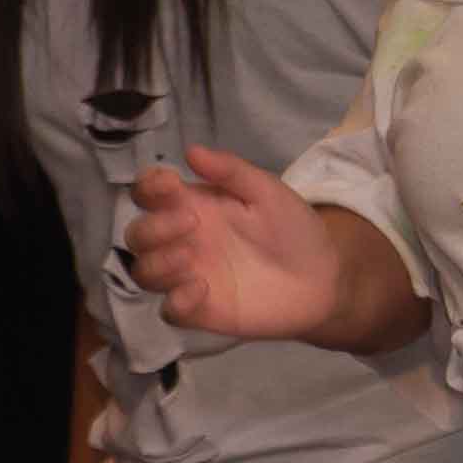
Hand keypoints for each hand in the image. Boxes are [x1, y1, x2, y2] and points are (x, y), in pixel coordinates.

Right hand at [126, 146, 342, 338]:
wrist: (325, 277)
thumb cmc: (292, 229)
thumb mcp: (267, 192)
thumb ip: (232, 171)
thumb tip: (192, 151)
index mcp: (192, 208)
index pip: (147, 194)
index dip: (147, 187)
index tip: (169, 184)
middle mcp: (182, 242)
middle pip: (137, 235)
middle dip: (153, 228)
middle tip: (192, 224)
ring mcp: (188, 277)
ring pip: (144, 273)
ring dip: (157, 263)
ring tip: (190, 257)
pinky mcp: (202, 310)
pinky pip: (170, 311)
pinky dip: (176, 301)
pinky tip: (201, 290)